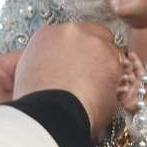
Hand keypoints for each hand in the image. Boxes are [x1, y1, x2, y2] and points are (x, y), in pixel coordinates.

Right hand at [13, 22, 124, 136]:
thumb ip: (41, 60)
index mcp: (49, 34)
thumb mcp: (25, 72)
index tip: (78, 63)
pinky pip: (121, 71)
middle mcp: (72, 32)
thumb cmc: (35, 100)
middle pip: (94, 36)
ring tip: (97, 91)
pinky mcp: (113, 62)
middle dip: (96, 53)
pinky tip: (105, 98)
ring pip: (110, 52)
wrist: (50, 114)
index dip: (77, 50)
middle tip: (91, 76)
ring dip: (107, 68)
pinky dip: (117, 84)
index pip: (70, 34)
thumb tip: (42, 62)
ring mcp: (95, 44)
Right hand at [116, 52, 146, 112]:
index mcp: (142, 79)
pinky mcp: (123, 99)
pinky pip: (119, 93)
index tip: (131, 54)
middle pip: (128, 72)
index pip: (137, 68)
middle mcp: (134, 83)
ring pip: (123, 81)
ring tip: (125, 77)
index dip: (134, 61)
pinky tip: (125, 88)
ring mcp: (128, 90)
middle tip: (125, 61)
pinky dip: (121, 89)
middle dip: (126, 66)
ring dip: (123, 78)